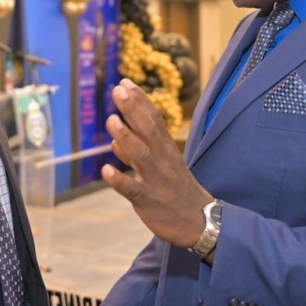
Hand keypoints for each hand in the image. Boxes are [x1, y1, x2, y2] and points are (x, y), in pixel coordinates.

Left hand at [102, 78, 214, 246]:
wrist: (199, 222)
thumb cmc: (177, 191)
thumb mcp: (161, 168)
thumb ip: (137, 153)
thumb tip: (114, 141)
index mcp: (167, 150)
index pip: (154, 120)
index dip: (140, 101)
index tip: (125, 82)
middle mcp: (163, 160)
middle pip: (148, 130)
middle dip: (133, 110)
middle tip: (117, 90)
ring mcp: (156, 180)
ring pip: (141, 156)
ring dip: (126, 138)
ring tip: (110, 120)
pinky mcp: (149, 202)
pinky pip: (133, 190)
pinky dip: (119, 180)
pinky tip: (105, 170)